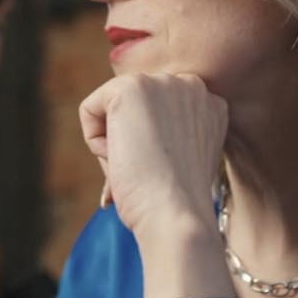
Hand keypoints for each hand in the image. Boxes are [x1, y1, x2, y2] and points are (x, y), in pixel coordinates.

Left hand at [78, 73, 226, 241]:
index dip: (147, 146)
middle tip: (150, 169)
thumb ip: (161, 133)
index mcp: (208, 104)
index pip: (153, 112)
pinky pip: (89, 110)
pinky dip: (95, 142)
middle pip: (130, 109)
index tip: (163, 169)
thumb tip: (124, 136)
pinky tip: (123, 156)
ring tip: (139, 164)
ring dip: (114, 144)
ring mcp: (163, 83)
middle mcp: (192, 85)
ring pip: (109, 110)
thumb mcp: (178, 158)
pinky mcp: (131, 87)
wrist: (176, 214)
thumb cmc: (174, 202)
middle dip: (130, 142)